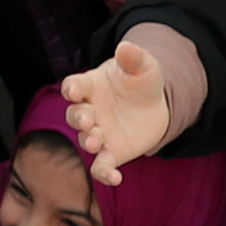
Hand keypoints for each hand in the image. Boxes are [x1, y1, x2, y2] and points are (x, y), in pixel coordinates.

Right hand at [59, 39, 170, 185]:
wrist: (154, 106)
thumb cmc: (141, 81)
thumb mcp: (143, 66)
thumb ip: (134, 58)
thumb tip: (126, 46)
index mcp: (91, 86)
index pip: (74, 85)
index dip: (72, 88)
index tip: (73, 91)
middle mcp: (89, 111)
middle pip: (74, 115)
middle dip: (78, 118)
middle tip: (87, 120)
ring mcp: (98, 133)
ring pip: (85, 140)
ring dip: (88, 141)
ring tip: (95, 141)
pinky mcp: (111, 153)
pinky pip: (101, 166)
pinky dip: (105, 174)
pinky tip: (116, 179)